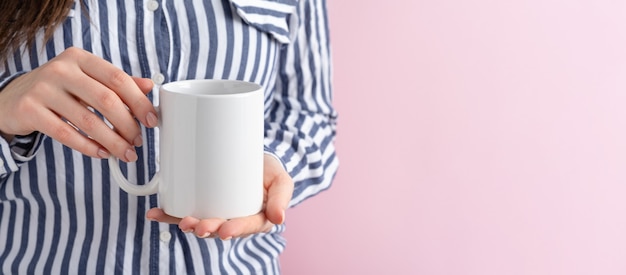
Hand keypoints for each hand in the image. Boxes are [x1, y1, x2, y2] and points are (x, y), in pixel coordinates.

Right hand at [0, 47, 157, 161]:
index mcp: (80, 58)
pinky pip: (66, 134)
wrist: (11, 98)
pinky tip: (102, 153)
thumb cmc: (58, 89)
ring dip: (113, 141)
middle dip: (128, 125)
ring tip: (125, 153)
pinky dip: (89, 147)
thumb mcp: (87, 80)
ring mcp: (43, 89)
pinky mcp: (30, 110)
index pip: (118, 78)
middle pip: (106, 100)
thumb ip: (117, 83)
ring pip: (88, 121)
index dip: (139, 101)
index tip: (152, 120)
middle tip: (138, 141)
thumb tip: (149, 86)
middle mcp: (61, 70)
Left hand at [146, 154, 293, 239]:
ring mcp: (216, 212)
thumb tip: (279, 218)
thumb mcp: (281, 181)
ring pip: (201, 223)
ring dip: (186, 224)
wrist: (256, 158)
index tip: (224, 230)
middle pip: (219, 228)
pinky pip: (185, 212)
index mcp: (256, 219)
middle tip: (194, 225)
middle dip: (206, 229)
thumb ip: (281, 197)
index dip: (234, 230)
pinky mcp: (202, 204)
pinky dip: (169, 214)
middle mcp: (234, 219)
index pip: (245, 227)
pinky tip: (155, 213)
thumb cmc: (270, 172)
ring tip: (178, 221)